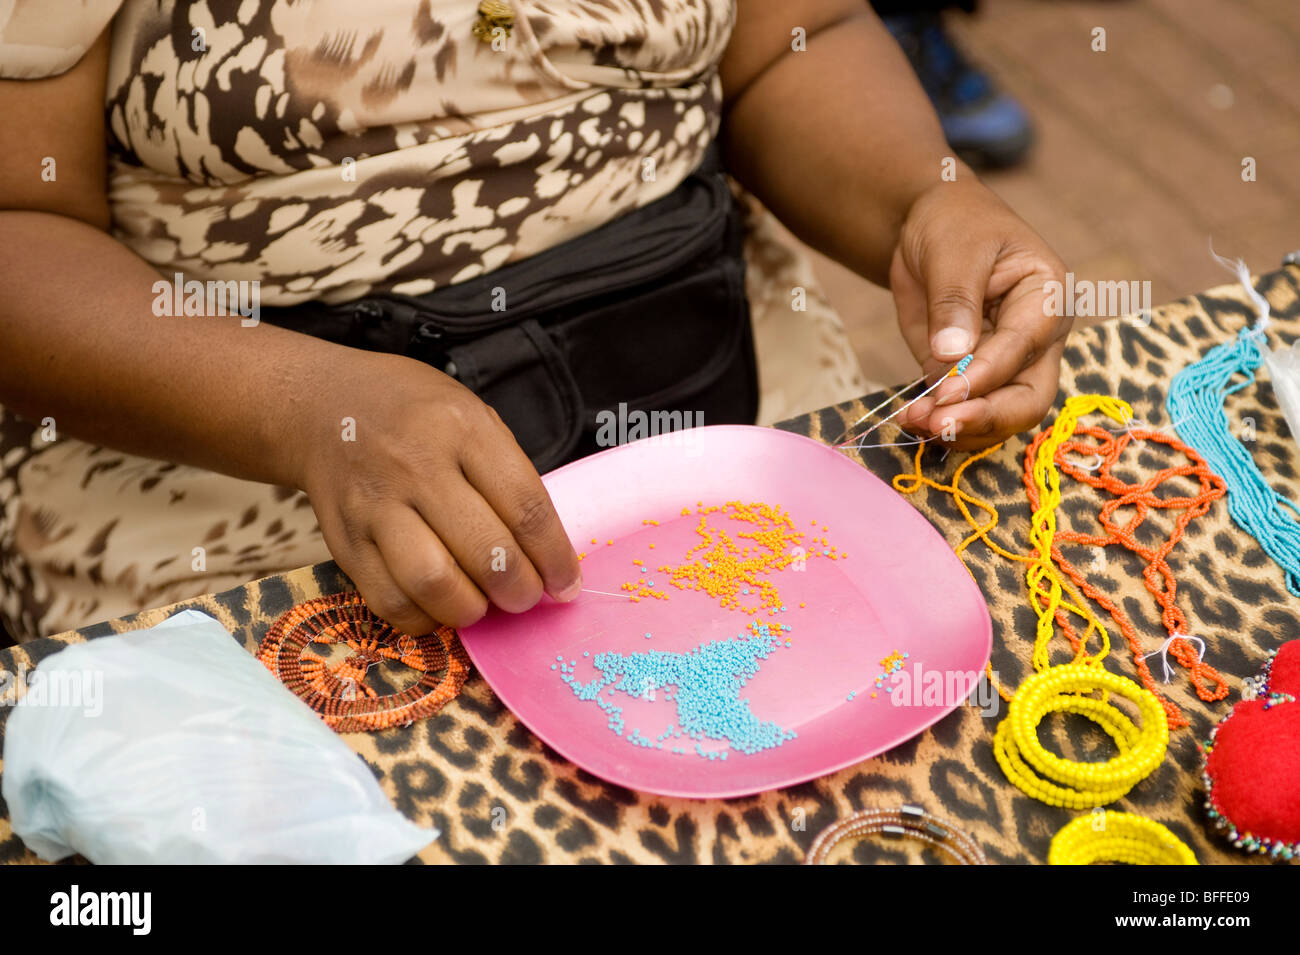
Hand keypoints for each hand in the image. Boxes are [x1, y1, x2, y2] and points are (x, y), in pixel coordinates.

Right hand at [287, 350, 581, 634]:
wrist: (325, 407)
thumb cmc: (417, 415)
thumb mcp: (474, 418)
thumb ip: (508, 478)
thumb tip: (546, 555)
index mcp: (463, 430)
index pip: (525, 507)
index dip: (554, 557)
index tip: (566, 584)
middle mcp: (416, 466)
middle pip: (485, 552)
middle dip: (519, 590)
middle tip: (526, 596)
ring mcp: (375, 506)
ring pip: (434, 583)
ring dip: (471, 610)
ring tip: (483, 604)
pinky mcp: (344, 541)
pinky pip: (389, 601)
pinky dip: (424, 619)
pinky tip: (440, 606)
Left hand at [890, 178, 1070, 449]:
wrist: (930, 224)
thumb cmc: (955, 224)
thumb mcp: (954, 250)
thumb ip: (954, 302)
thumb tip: (952, 355)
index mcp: (1047, 300)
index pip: (1024, 349)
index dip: (986, 376)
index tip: (945, 392)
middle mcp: (1035, 340)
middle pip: (1028, 399)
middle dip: (984, 418)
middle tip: (938, 425)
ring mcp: (1004, 364)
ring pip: (998, 416)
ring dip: (957, 428)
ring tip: (914, 421)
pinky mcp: (969, 377)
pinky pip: (963, 411)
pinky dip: (940, 423)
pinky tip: (911, 420)